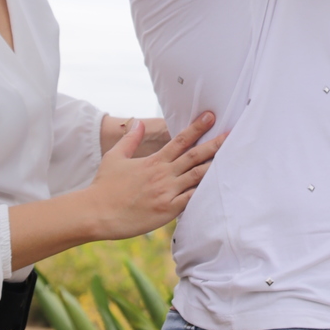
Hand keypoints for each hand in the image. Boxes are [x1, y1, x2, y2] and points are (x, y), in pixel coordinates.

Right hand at [86, 112, 222, 238]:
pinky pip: (191, 200)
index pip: (180, 140)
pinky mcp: (167, 210)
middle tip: (232, 133)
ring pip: (197, 177)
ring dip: (215, 166)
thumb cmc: (104, 186)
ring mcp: (167, 193)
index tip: (211, 116)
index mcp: (154, 161)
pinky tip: (219, 188)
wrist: (96, 212)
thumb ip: (130, 139)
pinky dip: (205, 193)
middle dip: (215, 144)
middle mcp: (163, 175)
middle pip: (195, 156)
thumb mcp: (115, 157)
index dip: (197, 128)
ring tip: (233, 157)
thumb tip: (138, 122)